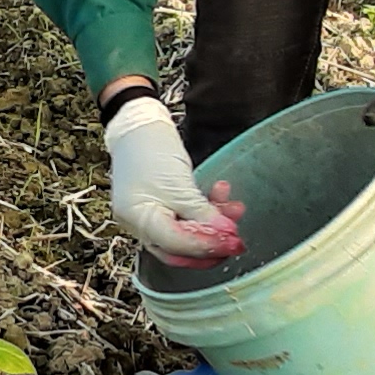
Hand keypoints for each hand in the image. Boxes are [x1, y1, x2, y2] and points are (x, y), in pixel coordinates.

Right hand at [104, 98, 243, 263]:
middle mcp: (140, 224)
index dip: (207, 245)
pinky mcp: (161, 206)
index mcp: (138, 220)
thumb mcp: (180, 184)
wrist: (139, 124)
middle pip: (180, 249)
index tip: (233, 241)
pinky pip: (186, 218)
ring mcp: (150, 216)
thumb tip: (225, 236)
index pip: (176, 245)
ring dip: (213, 224)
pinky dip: (205, 211)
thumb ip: (201, 213)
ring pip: (186, 233)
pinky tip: (221, 195)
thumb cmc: (150, 149)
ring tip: (235, 209)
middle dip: (211, 245)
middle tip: (236, 239)